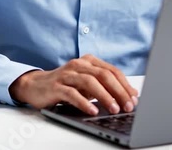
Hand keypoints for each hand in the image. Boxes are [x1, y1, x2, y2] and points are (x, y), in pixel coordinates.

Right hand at [9, 54, 137, 115]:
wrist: (36, 85)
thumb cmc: (66, 85)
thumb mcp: (86, 83)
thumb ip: (104, 86)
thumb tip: (129, 96)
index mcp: (89, 61)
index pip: (111, 70)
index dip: (124, 84)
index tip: (134, 98)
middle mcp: (79, 64)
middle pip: (103, 74)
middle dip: (118, 91)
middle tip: (128, 105)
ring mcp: (67, 74)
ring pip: (90, 82)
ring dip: (104, 96)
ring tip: (114, 109)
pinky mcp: (56, 85)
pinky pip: (72, 93)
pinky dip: (84, 103)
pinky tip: (92, 111)